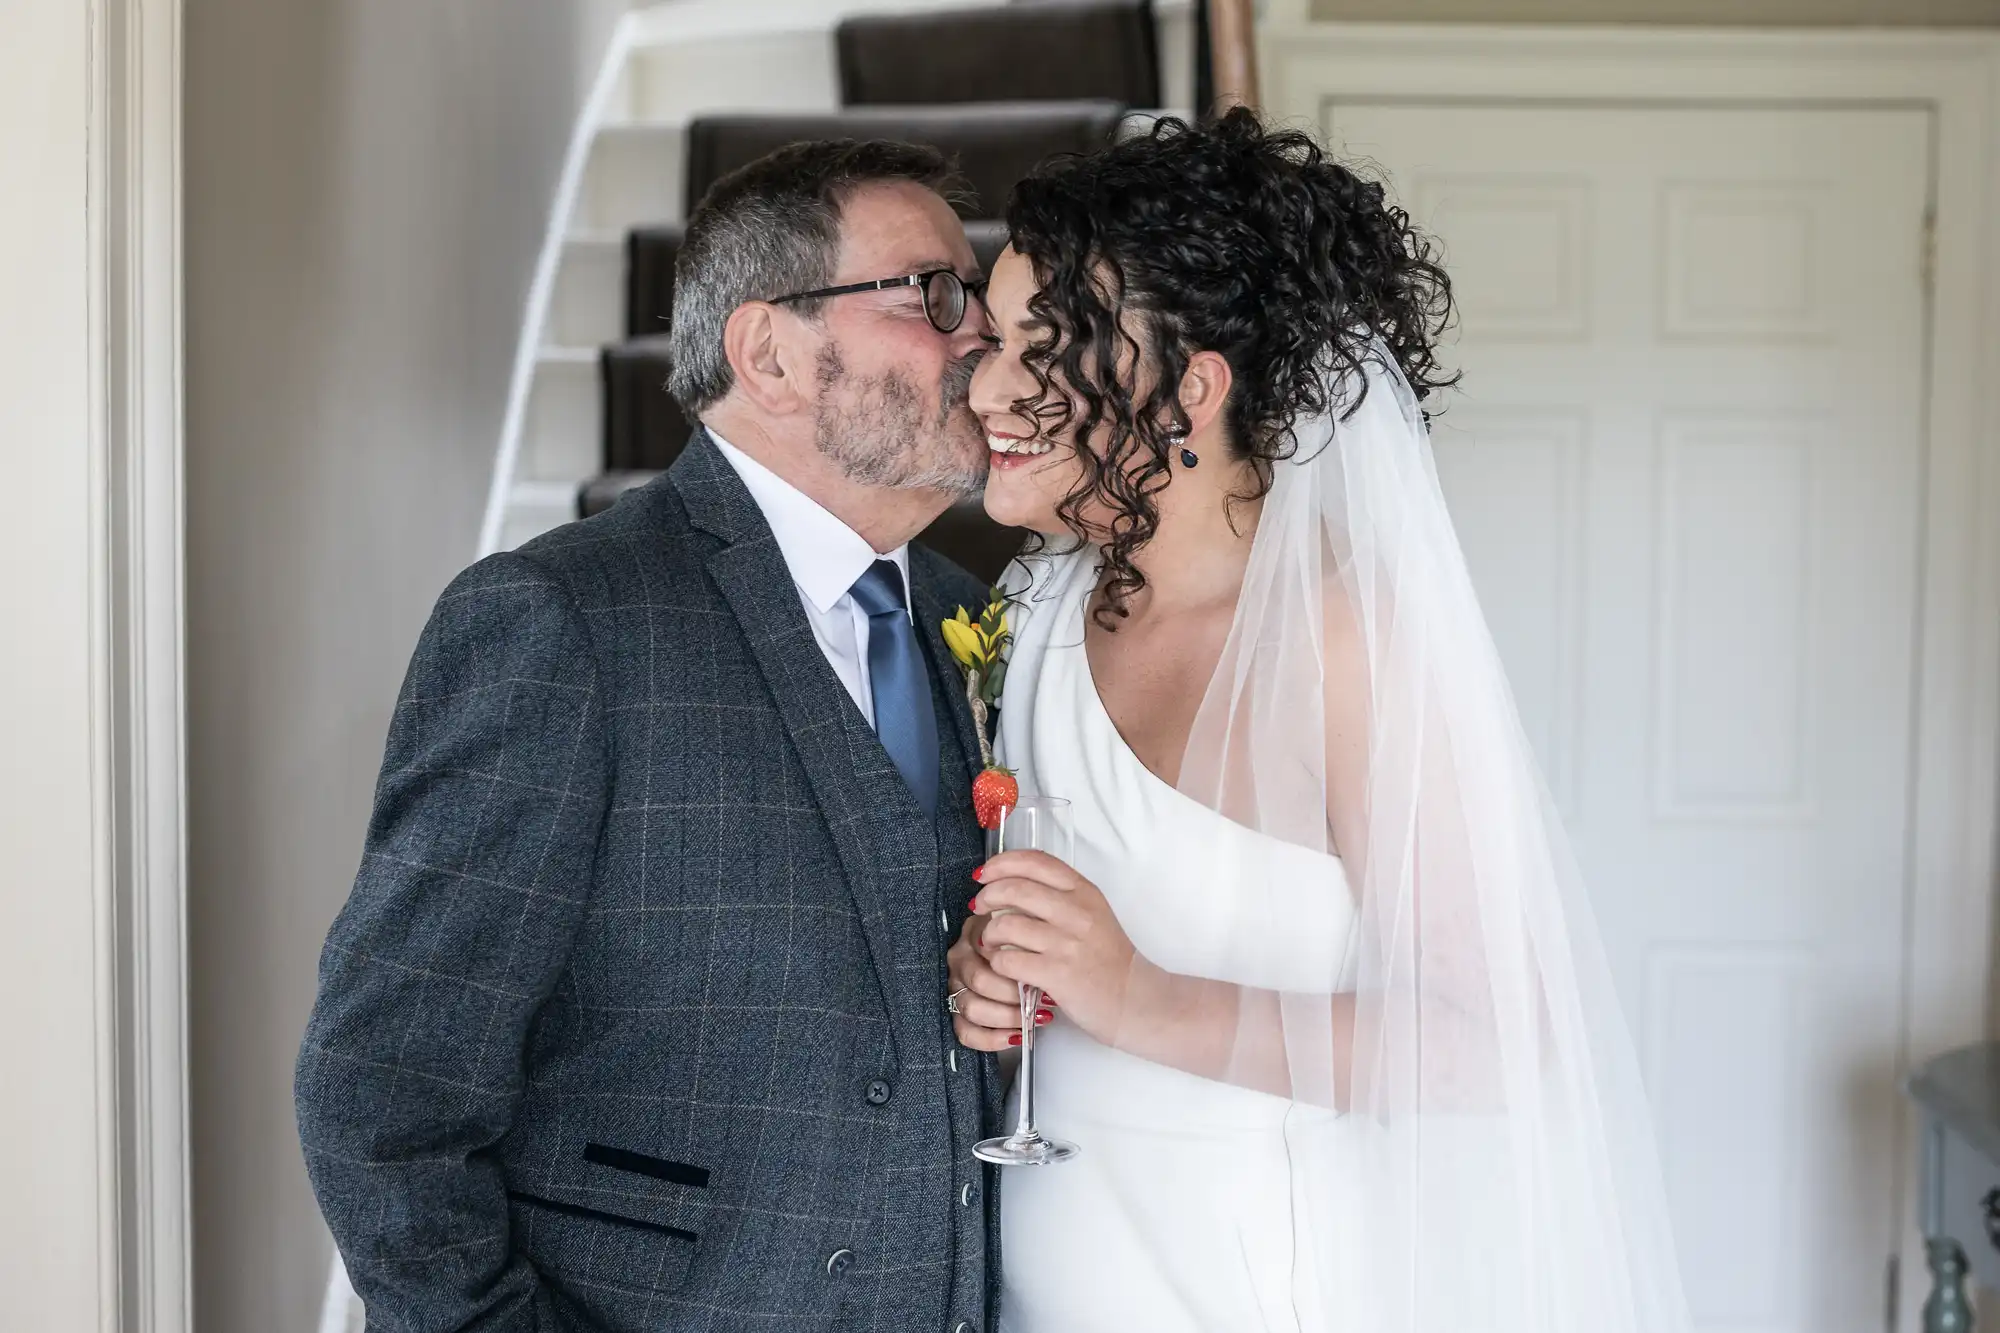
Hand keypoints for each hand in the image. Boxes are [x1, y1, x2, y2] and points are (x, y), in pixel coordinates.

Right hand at [947, 912, 1049, 1051]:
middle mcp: (960, 958)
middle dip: (1014, 995)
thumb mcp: (1029, 933)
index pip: (989, 950)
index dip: (1016, 966)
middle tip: (1041, 999)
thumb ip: (1028, 937)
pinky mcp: (955, 1012)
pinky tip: (1015, 1036)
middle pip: (980, 980)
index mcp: (975, 932)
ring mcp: (955, 985)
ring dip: (1007, 1017)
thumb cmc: (1027, 951)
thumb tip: (1041, 966)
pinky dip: (991, 1038)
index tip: (1042, 974)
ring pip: (971, 1007)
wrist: (1020, 971)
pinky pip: (965, 1031)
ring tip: (1034, 1018)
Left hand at [971, 850, 1135, 1045]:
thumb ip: (1059, 894)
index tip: (984, 873)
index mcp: (1084, 892)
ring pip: (1006, 925)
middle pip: (1014, 889)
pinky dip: (997, 962)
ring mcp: (1066, 944)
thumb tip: (1010, 882)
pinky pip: (1008, 960)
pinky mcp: (1057, 974)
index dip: (1001, 863)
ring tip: (990, 942)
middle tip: (979, 907)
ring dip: (988, 934)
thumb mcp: (1092, 913)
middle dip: (987, 896)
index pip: (1035, 861)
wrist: (1133, 998)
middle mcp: (1076, 912)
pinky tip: (1003, 966)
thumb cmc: (1108, 958)